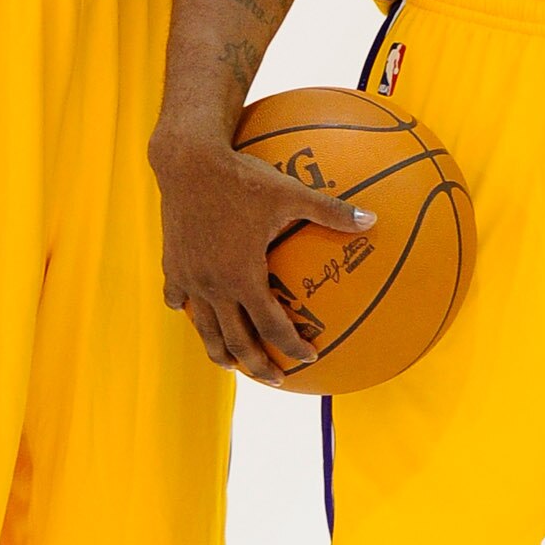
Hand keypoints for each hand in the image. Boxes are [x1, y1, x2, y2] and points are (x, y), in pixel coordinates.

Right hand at [150, 125, 376, 384]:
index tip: (309, 357)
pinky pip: (178, 298)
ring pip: (203, 328)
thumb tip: (373, 219)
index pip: (270, 327)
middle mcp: (214, 285)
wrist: (187, 162)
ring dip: (219, 351)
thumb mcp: (291, 193)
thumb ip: (332, 211)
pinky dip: (189, 310)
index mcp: (243, 277)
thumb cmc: (242, 177)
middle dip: (257, 367)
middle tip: (276, 381)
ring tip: (231, 365)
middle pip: (235, 342)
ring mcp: (189, 278)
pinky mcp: (172, 265)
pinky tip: (195, 312)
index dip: (290, 346)